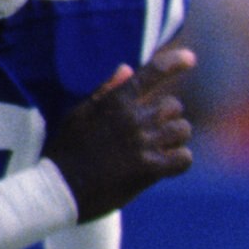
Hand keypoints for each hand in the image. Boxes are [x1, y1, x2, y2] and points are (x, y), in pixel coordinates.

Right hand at [47, 48, 196, 219]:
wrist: (57, 190)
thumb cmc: (66, 151)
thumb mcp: (78, 114)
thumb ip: (105, 91)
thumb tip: (127, 68)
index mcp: (114, 101)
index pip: (151, 73)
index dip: (174, 63)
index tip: (191, 58)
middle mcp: (132, 119)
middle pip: (173, 106)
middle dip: (168, 117)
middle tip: (153, 131)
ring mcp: (142, 144)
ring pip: (182, 130)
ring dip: (175, 139)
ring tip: (159, 148)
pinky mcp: (149, 170)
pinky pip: (184, 158)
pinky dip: (179, 161)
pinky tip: (166, 164)